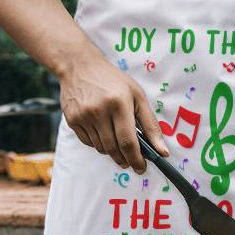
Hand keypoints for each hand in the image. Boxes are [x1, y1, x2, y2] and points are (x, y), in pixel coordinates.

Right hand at [59, 52, 169, 172]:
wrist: (80, 66)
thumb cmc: (113, 80)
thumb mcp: (137, 95)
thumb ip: (150, 124)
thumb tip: (162, 151)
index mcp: (119, 103)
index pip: (128, 141)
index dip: (136, 159)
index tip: (141, 167)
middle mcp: (99, 111)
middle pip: (114, 148)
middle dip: (125, 160)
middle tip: (132, 162)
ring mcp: (84, 116)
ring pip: (101, 148)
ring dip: (112, 151)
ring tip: (118, 142)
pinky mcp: (72, 120)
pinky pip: (89, 143)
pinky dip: (98, 143)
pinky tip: (103, 132)